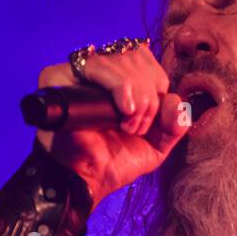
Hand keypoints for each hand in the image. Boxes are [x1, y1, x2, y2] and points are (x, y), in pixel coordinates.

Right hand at [35, 43, 189, 202]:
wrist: (90, 179)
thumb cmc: (117, 161)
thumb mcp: (157, 144)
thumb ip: (175, 123)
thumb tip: (176, 101)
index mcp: (121, 79)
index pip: (145, 57)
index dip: (157, 83)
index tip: (152, 120)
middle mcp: (99, 71)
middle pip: (136, 56)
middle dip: (148, 95)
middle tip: (137, 128)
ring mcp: (79, 72)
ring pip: (121, 60)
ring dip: (137, 98)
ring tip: (126, 126)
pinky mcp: (60, 77)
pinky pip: (98, 66)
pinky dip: (121, 87)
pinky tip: (124, 110)